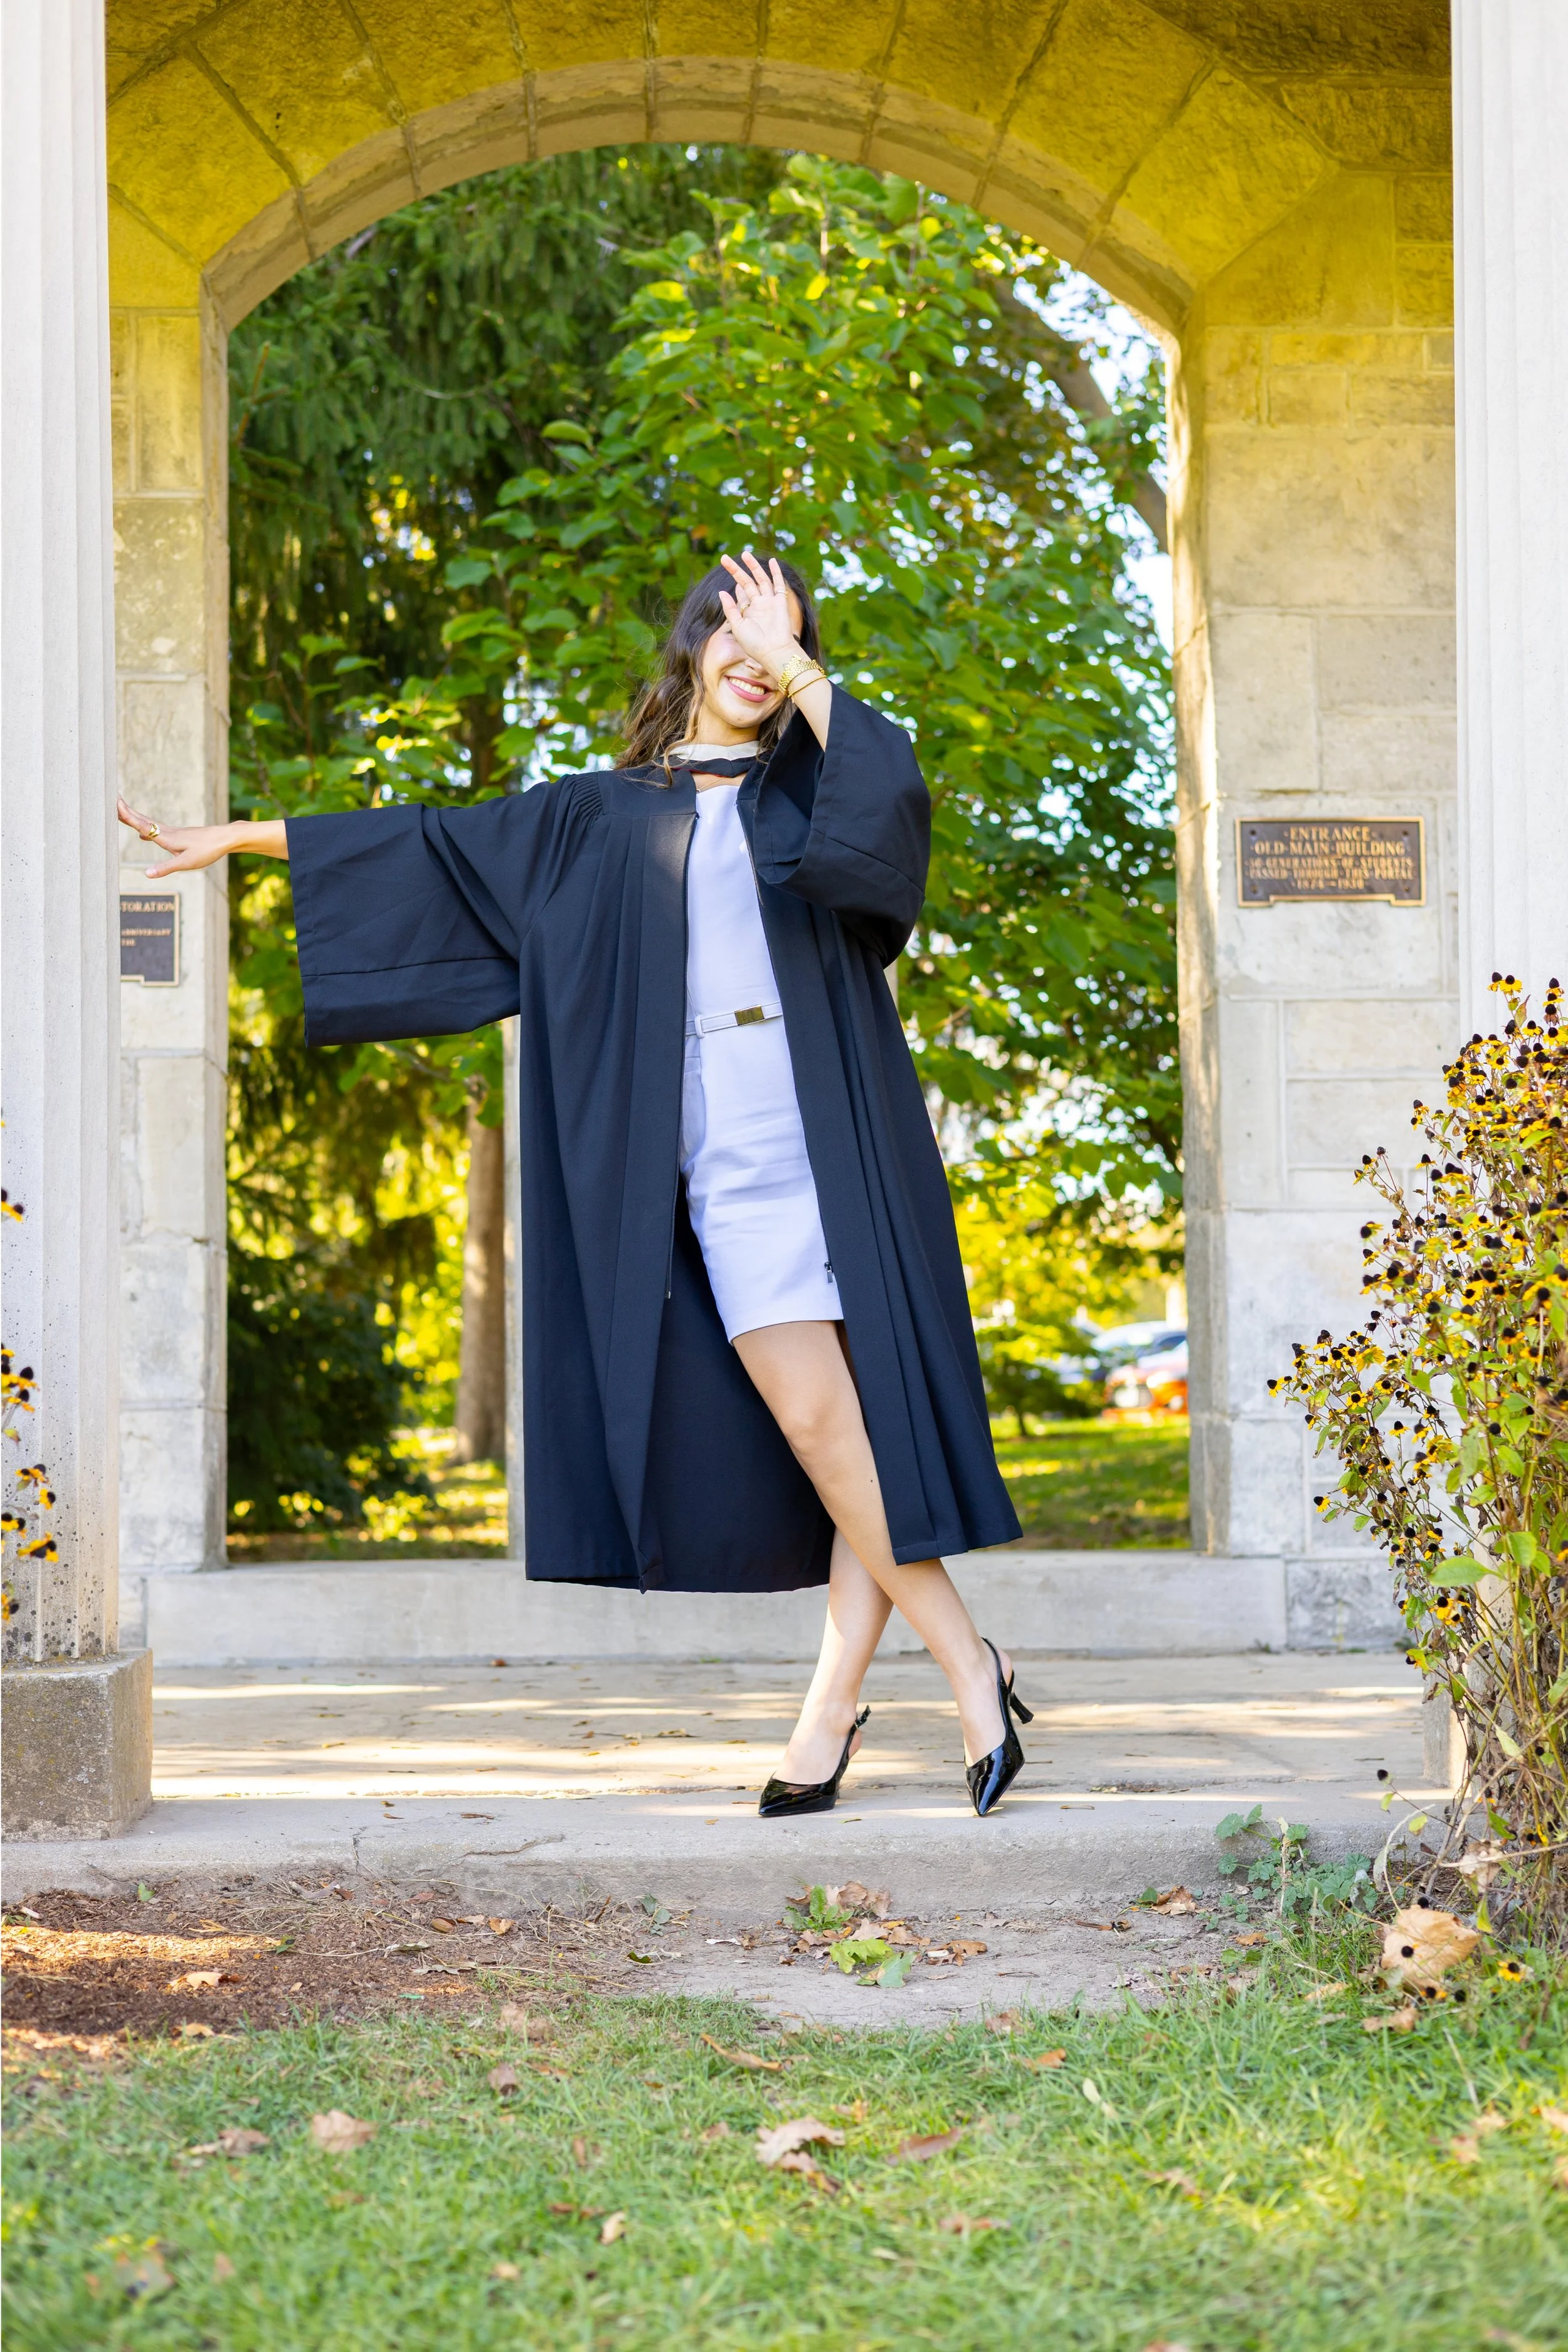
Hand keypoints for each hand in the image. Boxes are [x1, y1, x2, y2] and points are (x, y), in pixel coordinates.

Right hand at [117, 797, 285, 873]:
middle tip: (109, 799)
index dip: (126, 815)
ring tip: (119, 813)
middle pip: (141, 821)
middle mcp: (167, 832)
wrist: (225, 838)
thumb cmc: (208, 850)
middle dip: (125, 811)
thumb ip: (165, 868)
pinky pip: (156, 831)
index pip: (141, 825)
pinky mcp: (178, 835)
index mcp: (166, 838)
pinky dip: (145, 830)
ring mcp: (172, 833)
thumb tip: (146, 874)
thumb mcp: (187, 863)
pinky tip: (142, 836)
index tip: (112, 803)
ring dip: (133, 819)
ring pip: (148, 824)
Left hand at [717, 552, 804, 685]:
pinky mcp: (780, 601)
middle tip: (725, 559)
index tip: (727, 573)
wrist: (773, 651)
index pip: (741, 594)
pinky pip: (779, 584)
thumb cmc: (754, 644)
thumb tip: (721, 592)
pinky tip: (772, 561)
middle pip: (747, 583)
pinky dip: (776, 573)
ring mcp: (770, 602)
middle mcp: (759, 605)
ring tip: (745, 554)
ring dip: (753, 567)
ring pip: (761, 580)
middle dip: (737, 571)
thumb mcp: (737, 626)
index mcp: (748, 612)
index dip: (735, 583)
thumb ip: (730, 609)